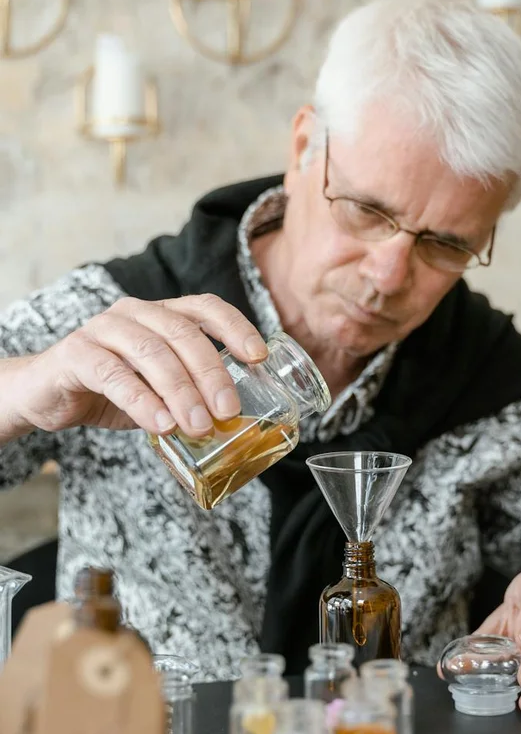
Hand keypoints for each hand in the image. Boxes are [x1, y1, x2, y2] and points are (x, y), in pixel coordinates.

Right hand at [11, 294, 267, 438]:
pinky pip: (114, 375)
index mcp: (162, 314)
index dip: (236, 328)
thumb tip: (233, 419)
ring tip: (199, 426)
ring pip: (151, 352)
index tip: (259, 357)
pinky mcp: (77, 353)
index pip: (206, 307)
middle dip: (211, 373)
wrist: (48, 393)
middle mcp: (135, 313)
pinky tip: (162, 424)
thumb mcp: (159, 388)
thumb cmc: (112, 388)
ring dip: (181, 392)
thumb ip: (189, 393)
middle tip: (228, 411)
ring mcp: (103, 329)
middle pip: (183, 333)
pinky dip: (142, 401)